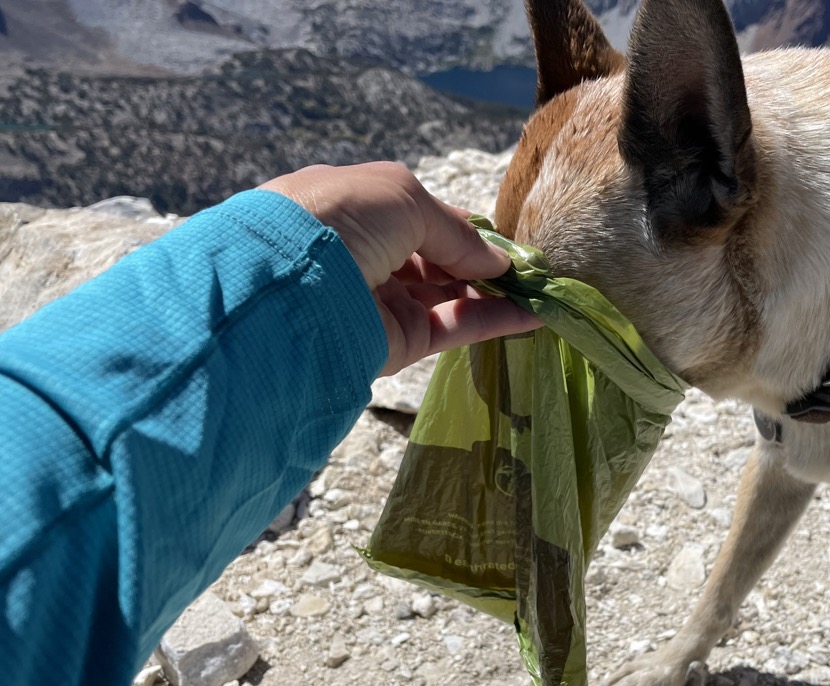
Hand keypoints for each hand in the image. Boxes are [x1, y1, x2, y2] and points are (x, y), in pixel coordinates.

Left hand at [260, 162, 539, 376]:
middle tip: (529, 266)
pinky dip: (494, 321)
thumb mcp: (403, 198)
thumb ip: (456, 231)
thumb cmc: (339, 217)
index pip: (420, 218)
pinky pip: (454, 328)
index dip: (462, 228)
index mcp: (356, 210)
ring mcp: (382, 302)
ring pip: (449, 295)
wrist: (289, 283)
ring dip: (495, 291)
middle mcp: (367, 256)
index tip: (503, 237)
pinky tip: (532, 315)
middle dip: (481, 262)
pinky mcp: (397, 342)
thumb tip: (499, 263)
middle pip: (436, 260)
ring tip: (540, 288)